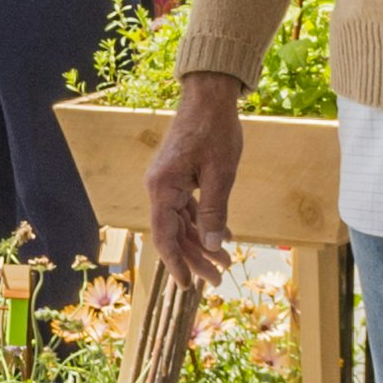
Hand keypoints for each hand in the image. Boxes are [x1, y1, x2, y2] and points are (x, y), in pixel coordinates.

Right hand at [143, 86, 243, 279]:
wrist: (209, 96)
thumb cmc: (215, 130)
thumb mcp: (221, 174)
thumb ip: (214, 212)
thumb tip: (212, 245)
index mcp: (162, 188)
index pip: (164, 235)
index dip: (176, 263)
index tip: (186, 286)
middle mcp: (159, 188)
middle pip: (174, 233)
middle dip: (195, 258)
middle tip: (216, 280)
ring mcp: (167, 183)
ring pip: (181, 223)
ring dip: (201, 243)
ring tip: (223, 263)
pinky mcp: (178, 177)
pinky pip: (187, 209)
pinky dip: (203, 224)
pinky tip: (222, 237)